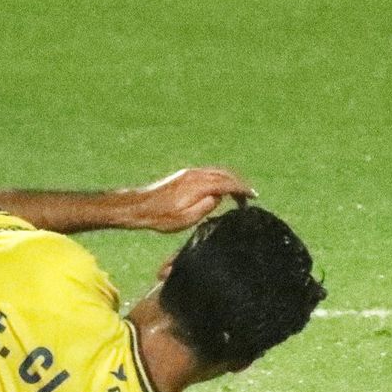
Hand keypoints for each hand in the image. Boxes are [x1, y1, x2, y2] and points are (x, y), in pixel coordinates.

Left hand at [131, 167, 255, 232]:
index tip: (253, 197)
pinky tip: (219, 189)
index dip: (242, 189)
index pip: (226, 184)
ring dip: (229, 181)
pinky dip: (219, 179)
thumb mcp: (185, 219)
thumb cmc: (160, 217)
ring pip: (216, 172)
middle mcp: (194, 175)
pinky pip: (208, 173)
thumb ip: (204, 207)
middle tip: (248, 198)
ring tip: (237, 194)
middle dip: (238, 184)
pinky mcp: (183, 175)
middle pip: (224, 175)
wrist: (138, 206)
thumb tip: (218, 197)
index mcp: (197, 185)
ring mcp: (188, 173)